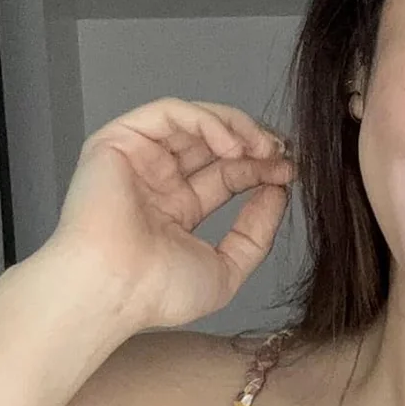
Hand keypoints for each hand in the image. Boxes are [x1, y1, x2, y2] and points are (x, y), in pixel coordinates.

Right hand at [45, 97, 295, 330]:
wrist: (115, 290)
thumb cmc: (158, 292)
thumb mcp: (227, 266)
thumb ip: (255, 232)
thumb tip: (277, 193)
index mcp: (178, 209)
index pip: (227, 175)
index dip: (261, 168)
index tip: (290, 172)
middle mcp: (158, 181)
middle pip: (213, 144)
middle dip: (253, 143)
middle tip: (282, 152)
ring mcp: (139, 159)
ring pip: (194, 121)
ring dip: (235, 127)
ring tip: (262, 147)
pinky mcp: (119, 141)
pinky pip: (169, 113)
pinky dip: (206, 120)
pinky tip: (231, 145)